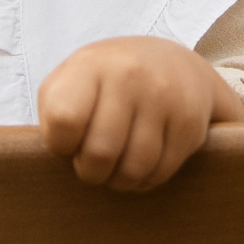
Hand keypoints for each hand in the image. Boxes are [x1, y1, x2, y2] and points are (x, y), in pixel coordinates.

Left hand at [37, 36, 243, 192]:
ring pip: (133, 169)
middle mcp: (130, 75)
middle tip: (93, 165)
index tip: (68, 142)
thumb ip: (54, 112)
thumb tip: (59, 154)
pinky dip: (146, 179)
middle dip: (91, 172)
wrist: (173, 63)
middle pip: (99, 154)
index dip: (61, 145)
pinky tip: (141, 163)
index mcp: (91, 64)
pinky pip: (160, 172)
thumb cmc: (107, 81)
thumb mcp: (72, 80)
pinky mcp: (189, 121)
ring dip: (119, 180)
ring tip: (115, 168)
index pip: (64, 120)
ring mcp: (164, 97)